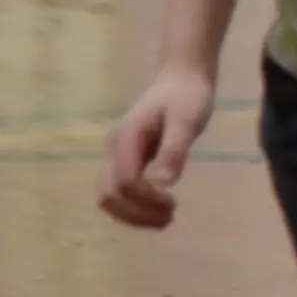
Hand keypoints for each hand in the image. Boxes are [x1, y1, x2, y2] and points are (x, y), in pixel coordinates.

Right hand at [97, 66, 216, 229]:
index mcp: (127, 138)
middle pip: (108, 194)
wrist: (182, 77)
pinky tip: (159, 208)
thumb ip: (174, 149)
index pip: (125, 182)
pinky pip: (120, 190)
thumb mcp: (187, 120)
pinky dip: (134, 205)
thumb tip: (164, 183)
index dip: (145, 200)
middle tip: (169, 219)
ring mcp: (118, 154)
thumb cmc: (188, 96)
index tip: (173, 204)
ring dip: (132, 213)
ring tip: (165, 219)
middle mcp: (115, 148)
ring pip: (109, 195)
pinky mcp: (127, 158)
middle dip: (135, 213)